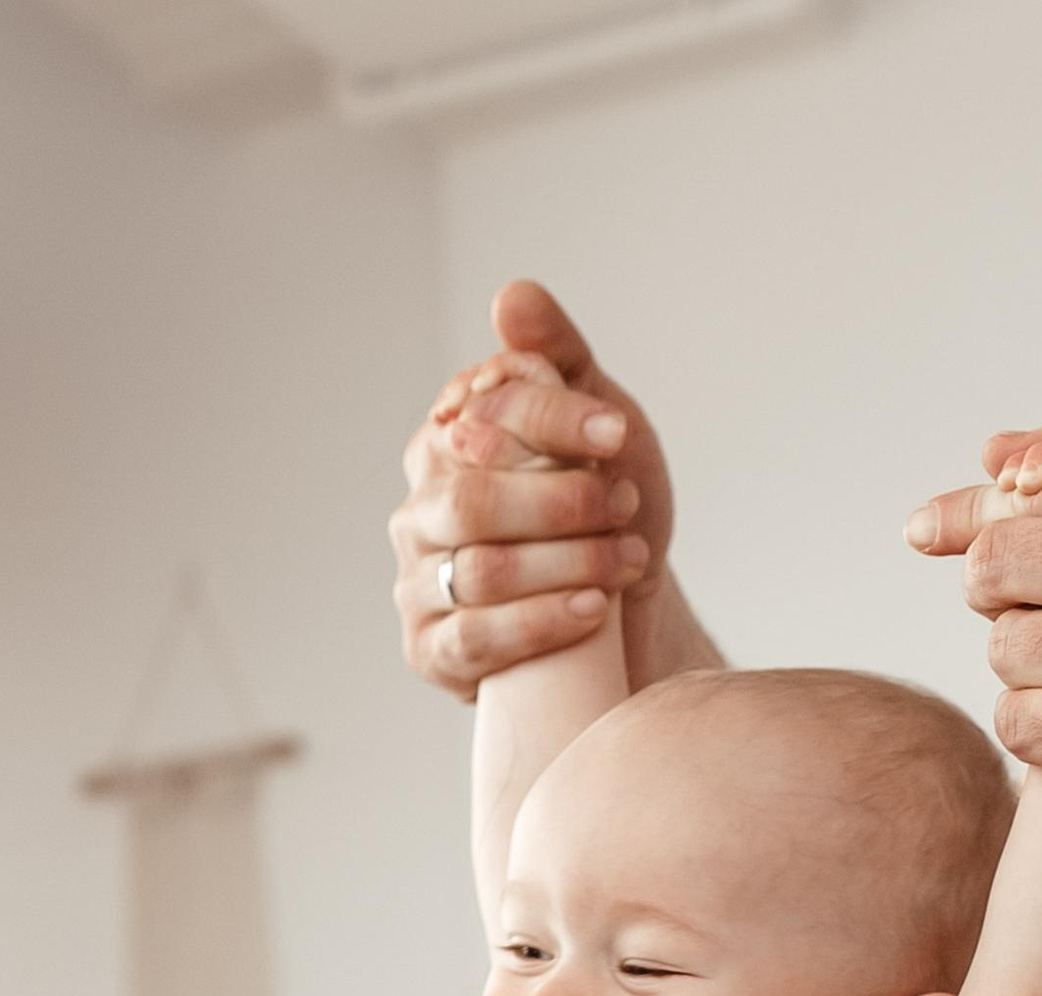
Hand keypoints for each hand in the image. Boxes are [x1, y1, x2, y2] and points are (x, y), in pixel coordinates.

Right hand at [393, 281, 675, 698]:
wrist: (621, 617)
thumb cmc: (601, 515)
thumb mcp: (597, 429)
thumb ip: (558, 362)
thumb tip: (511, 298)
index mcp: (446, 443)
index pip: (486, 414)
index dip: (553, 420)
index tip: (617, 433)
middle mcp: (420, 511)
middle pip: (475, 500)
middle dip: (562, 504)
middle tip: (622, 507)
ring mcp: (417, 585)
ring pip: (480, 570)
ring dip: (566, 563)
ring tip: (624, 559)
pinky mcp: (431, 652)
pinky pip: (474, 638)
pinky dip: (539, 623)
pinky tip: (589, 610)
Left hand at [906, 425, 1041, 819]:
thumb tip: (989, 457)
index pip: (1022, 498)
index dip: (981, 522)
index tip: (945, 536)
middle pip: (991, 570)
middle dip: (997, 591)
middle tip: (1039, 605)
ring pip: (1002, 650)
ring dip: (1028, 662)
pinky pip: (1017, 723)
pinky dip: (1038, 723)